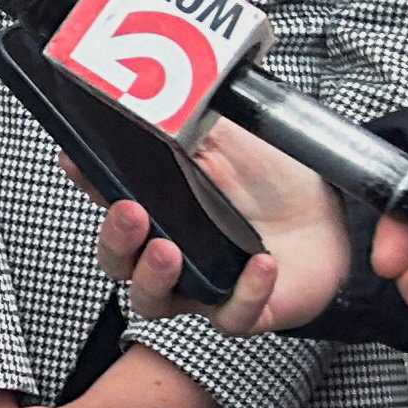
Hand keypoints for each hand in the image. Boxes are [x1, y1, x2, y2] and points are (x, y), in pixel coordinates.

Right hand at [91, 118, 350, 331]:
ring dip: (153, 279)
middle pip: (118, 262)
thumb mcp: (224, 135)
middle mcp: (170, 251)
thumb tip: (142, 90)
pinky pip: (233, 316)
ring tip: (169, 251)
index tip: (77, 160)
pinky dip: (245, 293)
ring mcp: (201, 285)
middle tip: (131, 214)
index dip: (88, 183)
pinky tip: (260, 264)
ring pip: (154, 301)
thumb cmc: (272, 175)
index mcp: (158, 207)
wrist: (331, 208)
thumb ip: (180, 120)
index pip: (107, 199)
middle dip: (116, 241)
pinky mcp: (242, 310)